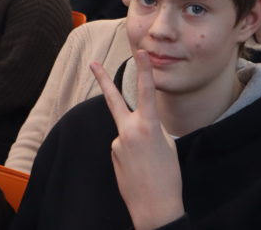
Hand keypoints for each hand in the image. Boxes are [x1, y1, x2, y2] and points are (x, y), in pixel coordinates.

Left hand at [91, 50, 183, 228]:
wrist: (154, 208)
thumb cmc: (168, 177)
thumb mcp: (168, 145)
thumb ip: (154, 128)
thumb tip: (143, 124)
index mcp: (148, 126)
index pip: (146, 91)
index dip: (144, 70)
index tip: (140, 52)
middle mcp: (129, 131)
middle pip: (113, 100)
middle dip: (103, 80)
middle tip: (92, 63)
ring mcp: (117, 143)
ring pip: (127, 132)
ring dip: (138, 142)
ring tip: (150, 163)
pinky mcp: (113, 155)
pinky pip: (124, 147)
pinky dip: (134, 154)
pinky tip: (141, 169)